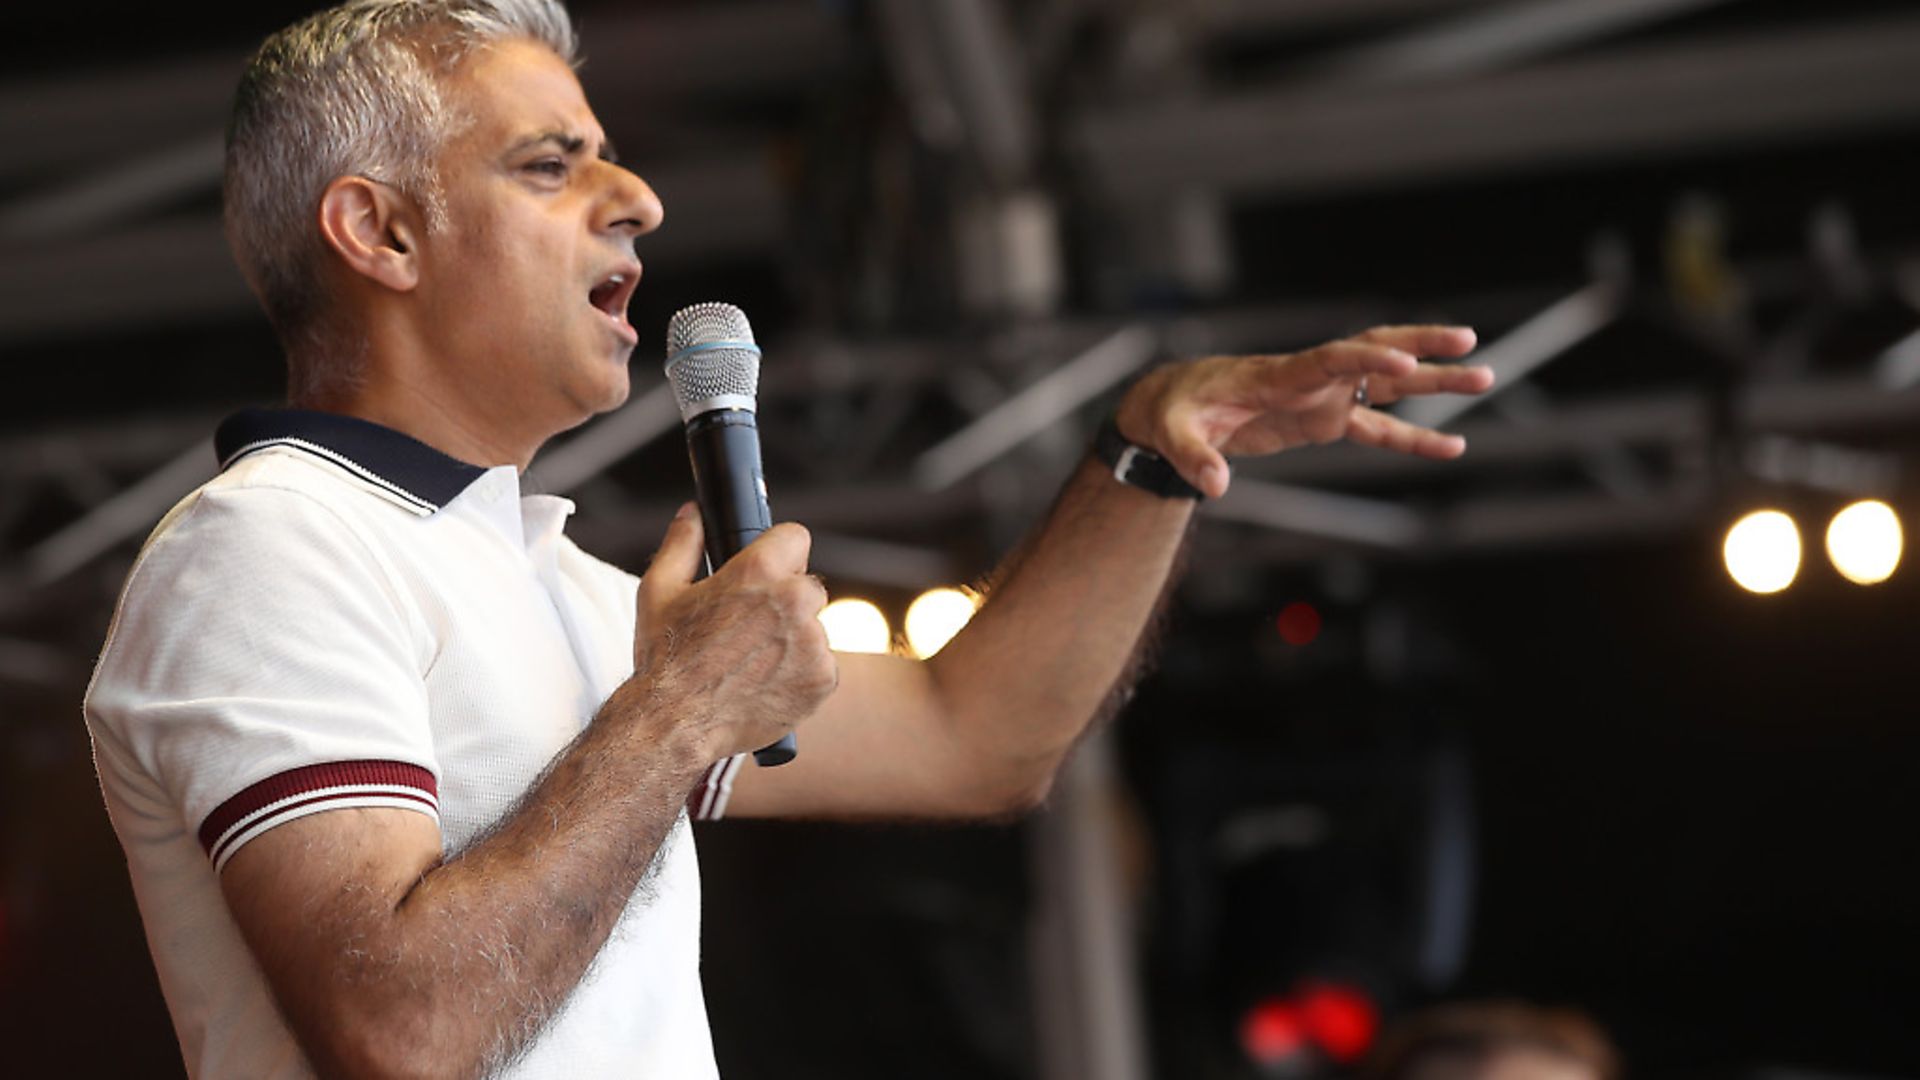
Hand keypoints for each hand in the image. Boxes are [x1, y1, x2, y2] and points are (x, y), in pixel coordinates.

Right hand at [630, 505, 837, 758]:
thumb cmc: (664, 657)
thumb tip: (693, 513)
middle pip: (807, 586)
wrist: (674, 722)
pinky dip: (802, 675)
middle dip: (786, 602)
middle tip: (750, 629)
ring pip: (814, 629)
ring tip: (752, 662)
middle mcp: (793, 602)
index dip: (779, 554)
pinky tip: (767, 683)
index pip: (796, 538)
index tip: (767, 572)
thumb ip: (682, 543)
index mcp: (758, 571)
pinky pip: (822, 666)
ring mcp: (813, 643)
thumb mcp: (659, 590)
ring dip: (794, 641)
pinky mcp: (823, 679)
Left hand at [1113, 325, 1492, 497]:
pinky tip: (1452, 447)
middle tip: (1467, 340)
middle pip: (1372, 353)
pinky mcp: (1324, 420)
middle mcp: (1308, 379)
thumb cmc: (1172, 414)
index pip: (1329, 359)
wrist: (1172, 406)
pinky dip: (1413, 436)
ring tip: (1486, 377)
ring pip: (1387, 384)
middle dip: (1418, 345)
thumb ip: (1195, 458)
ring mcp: (1321, 397)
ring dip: (1434, 382)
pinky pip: (1378, 427)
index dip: (1366, 359)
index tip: (1404, 363)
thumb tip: (1213, 486)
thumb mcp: (1172, 436)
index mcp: (1275, 375)